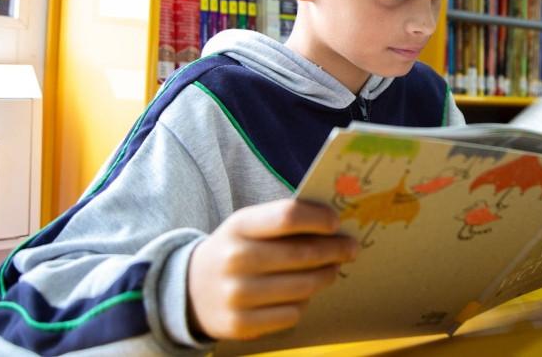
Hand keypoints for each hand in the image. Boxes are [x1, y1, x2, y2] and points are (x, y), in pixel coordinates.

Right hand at [187, 199, 357, 340]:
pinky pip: (291, 313)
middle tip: (350, 248)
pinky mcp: (240, 325)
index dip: (318, 218)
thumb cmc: (235, 249)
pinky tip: (304, 293)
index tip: (336, 221)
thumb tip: (333, 224)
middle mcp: (235, 259)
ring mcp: (236, 295)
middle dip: (334, 250)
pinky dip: (304, 302)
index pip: (287, 216)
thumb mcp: (248, 226)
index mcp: (238, 226)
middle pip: (302, 254)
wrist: (191, 289)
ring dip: (326, 276)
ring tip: (332, 269)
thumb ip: (283, 221)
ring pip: (302, 287)